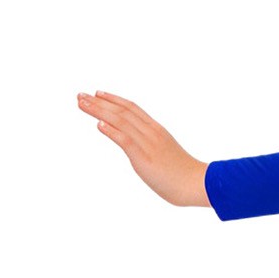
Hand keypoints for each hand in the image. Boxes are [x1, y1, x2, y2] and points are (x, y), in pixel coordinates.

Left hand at [77, 90, 211, 206]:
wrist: (198, 184)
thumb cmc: (184, 175)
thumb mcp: (166, 155)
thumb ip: (152, 149)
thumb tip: (140, 151)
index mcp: (157, 130)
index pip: (132, 108)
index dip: (113, 99)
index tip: (97, 93)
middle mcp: (151, 132)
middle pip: (122, 111)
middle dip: (99, 102)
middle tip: (80, 95)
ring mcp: (148, 144)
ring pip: (120, 121)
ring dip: (99, 111)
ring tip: (82, 104)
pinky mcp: (145, 158)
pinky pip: (126, 140)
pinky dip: (111, 131)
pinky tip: (98, 125)